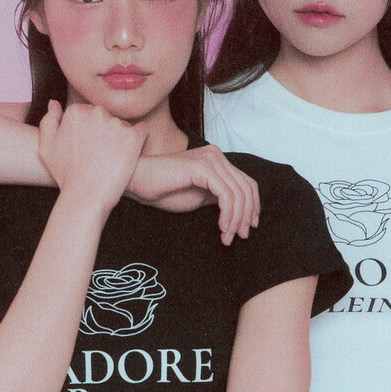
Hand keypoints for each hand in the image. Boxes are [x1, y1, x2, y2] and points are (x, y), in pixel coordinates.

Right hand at [37, 99, 146, 209]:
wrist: (86, 196)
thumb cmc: (65, 175)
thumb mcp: (46, 147)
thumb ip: (49, 121)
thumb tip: (54, 103)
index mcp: (76, 112)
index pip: (88, 113)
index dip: (88, 131)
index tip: (87, 147)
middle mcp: (96, 112)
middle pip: (106, 117)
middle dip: (104, 131)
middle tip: (100, 154)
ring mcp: (116, 123)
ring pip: (122, 125)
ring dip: (120, 137)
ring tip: (111, 159)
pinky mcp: (133, 136)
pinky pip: (142, 131)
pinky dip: (138, 139)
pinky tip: (130, 154)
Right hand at [127, 147, 260, 244]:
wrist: (138, 182)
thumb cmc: (162, 190)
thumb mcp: (198, 197)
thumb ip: (218, 199)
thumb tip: (237, 212)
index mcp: (216, 161)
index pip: (246, 183)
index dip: (252, 206)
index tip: (247, 227)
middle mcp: (216, 156)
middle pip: (247, 187)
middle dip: (246, 215)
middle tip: (240, 236)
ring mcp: (210, 159)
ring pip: (238, 193)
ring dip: (236, 219)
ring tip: (227, 236)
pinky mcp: (202, 168)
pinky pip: (226, 194)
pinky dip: (227, 214)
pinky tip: (221, 227)